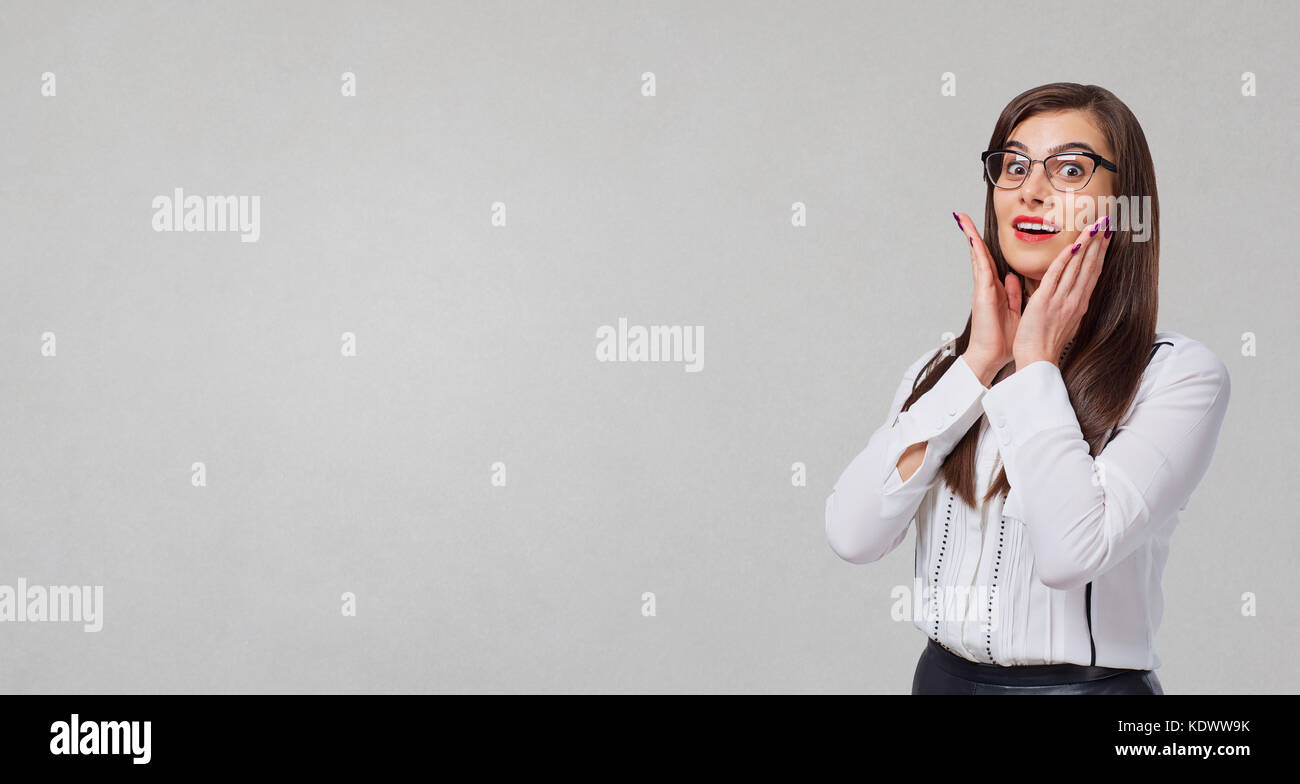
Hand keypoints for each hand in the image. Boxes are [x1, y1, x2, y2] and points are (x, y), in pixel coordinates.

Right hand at [954, 212, 1020, 382]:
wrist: (992, 357)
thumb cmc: (1003, 340)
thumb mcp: (1015, 312)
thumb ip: (1014, 294)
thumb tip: (1013, 278)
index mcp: (996, 290)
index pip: (991, 262)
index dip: (987, 246)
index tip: (980, 231)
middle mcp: (987, 286)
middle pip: (980, 254)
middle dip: (972, 235)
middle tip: (964, 217)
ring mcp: (983, 287)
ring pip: (977, 256)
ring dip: (970, 237)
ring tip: (962, 219)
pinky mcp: (982, 291)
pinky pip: (980, 266)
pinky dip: (976, 250)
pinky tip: (971, 237)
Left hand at [1012, 214, 1111, 367]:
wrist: (1037, 362)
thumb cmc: (1045, 345)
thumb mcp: (1063, 321)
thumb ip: (1066, 304)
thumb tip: (1070, 293)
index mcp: (1078, 304)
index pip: (1092, 273)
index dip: (1100, 253)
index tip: (1105, 236)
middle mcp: (1074, 300)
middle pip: (1090, 266)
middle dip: (1098, 242)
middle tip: (1105, 222)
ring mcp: (1061, 300)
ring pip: (1077, 267)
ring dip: (1086, 244)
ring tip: (1093, 226)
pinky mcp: (1045, 302)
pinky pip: (1056, 276)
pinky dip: (1065, 260)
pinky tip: (1072, 245)